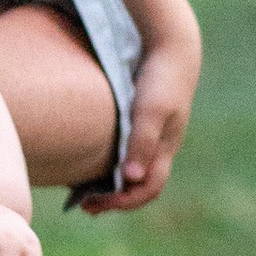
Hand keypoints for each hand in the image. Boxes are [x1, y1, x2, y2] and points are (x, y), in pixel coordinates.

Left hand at [77, 27, 198, 213]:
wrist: (170, 49)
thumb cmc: (160, 79)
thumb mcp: (150, 109)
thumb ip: (142, 141)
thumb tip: (131, 178)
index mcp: (166, 148)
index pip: (149, 189)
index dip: (124, 202)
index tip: (95, 204)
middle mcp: (160, 147)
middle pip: (142, 186)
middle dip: (116, 200)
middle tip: (85, 207)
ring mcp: (153, 136)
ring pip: (135, 172)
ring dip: (114, 186)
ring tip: (85, 193)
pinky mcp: (142, 124)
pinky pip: (129, 154)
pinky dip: (112, 165)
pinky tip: (92, 162)